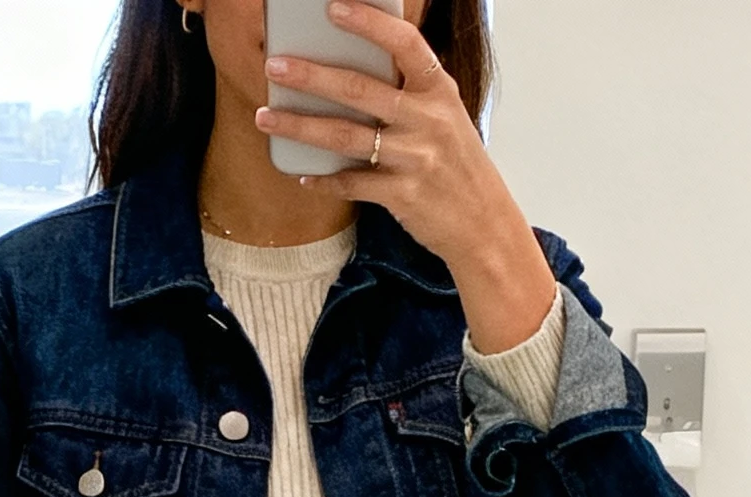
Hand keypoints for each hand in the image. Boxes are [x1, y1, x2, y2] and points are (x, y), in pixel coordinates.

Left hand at [257, 0, 555, 353]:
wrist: (483, 222)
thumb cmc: (455, 163)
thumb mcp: (443, 116)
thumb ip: (408, 92)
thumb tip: (348, 72)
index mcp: (438, 90)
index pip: (403, 44)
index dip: (368, 24)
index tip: (332, 8)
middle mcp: (428, 119)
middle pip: (359, 90)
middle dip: (311, 76)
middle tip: (275, 66)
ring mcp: (414, 158)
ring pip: (345, 137)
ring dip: (300, 126)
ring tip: (267, 116)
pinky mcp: (402, 195)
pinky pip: (351, 183)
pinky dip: (324, 179)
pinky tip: (302, 172)